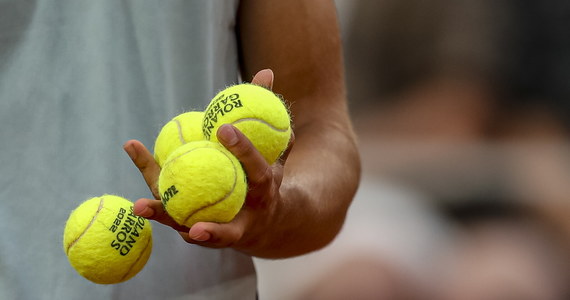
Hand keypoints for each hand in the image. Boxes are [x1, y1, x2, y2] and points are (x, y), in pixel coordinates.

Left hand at [124, 69, 294, 251]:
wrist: (264, 224)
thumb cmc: (267, 180)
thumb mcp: (275, 151)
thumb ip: (268, 114)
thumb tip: (265, 72)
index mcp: (264, 188)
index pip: (255, 166)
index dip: (242, 148)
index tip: (223, 128)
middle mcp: (242, 215)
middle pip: (224, 215)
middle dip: (210, 213)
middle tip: (189, 186)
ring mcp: (218, 228)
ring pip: (189, 225)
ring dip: (164, 217)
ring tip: (139, 205)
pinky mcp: (197, 232)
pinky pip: (173, 216)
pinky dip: (155, 208)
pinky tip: (136, 198)